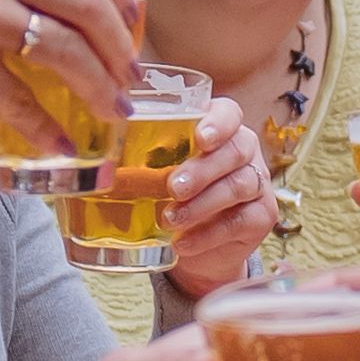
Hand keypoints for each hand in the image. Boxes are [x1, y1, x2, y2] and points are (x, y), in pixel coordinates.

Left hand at [156, 100, 277, 298]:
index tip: (200, 138)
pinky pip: (240, 220)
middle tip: (173, 188)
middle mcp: (244, 151)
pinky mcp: (262, 215)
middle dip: (203, 169)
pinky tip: (183, 242)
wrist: (193, 247)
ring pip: (239, 185)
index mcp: (219, 130)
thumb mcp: (152, 175)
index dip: (218, 122)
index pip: (228, 113)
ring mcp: (257, 182)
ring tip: (169, 219)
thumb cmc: (167, 198)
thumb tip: (97, 163)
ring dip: (202, 204)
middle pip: (235, 149)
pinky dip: (208, 234)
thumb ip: (138, 161)